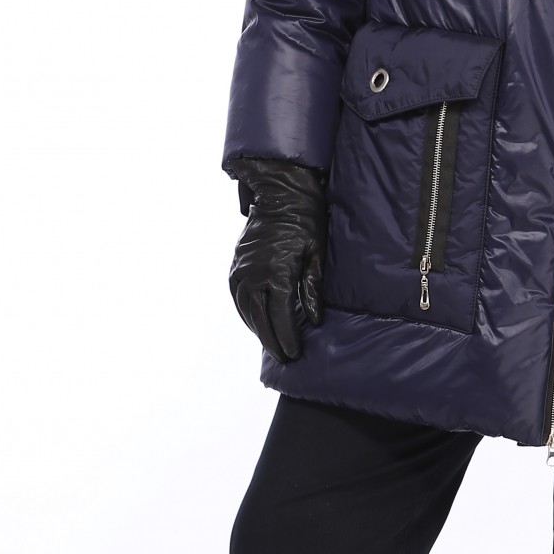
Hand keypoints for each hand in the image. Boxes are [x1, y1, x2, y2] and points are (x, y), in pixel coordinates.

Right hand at [225, 156, 326, 362]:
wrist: (281, 196)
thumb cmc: (306, 223)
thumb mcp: (317, 255)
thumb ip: (312, 288)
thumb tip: (314, 320)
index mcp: (277, 272)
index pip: (280, 314)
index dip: (287, 337)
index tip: (294, 353)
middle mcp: (255, 273)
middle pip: (261, 317)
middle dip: (272, 340)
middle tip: (283, 358)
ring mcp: (242, 268)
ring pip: (245, 309)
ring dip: (257, 329)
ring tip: (270, 345)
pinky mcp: (236, 264)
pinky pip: (236, 295)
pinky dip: (244, 312)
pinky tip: (254, 322)